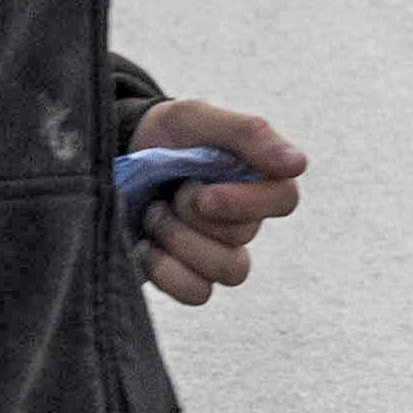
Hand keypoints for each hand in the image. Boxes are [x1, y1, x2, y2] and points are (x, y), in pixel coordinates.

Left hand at [133, 99, 308, 304]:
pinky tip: (146, 245)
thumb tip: (298, 164)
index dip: (246, 203)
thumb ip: (247, 134)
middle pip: (242, 237)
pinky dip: (166, 270)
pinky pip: (197, 293)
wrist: (115, 159)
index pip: (284, 199)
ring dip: (180, 240)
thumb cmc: (162, 136)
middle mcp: (244, 220)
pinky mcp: (190, 277)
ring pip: (228, 272)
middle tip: (169, 191)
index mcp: (255, 179)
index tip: (206, 194)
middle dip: (193, 213)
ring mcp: (218, 252)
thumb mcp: (196, 119)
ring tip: (154, 215)